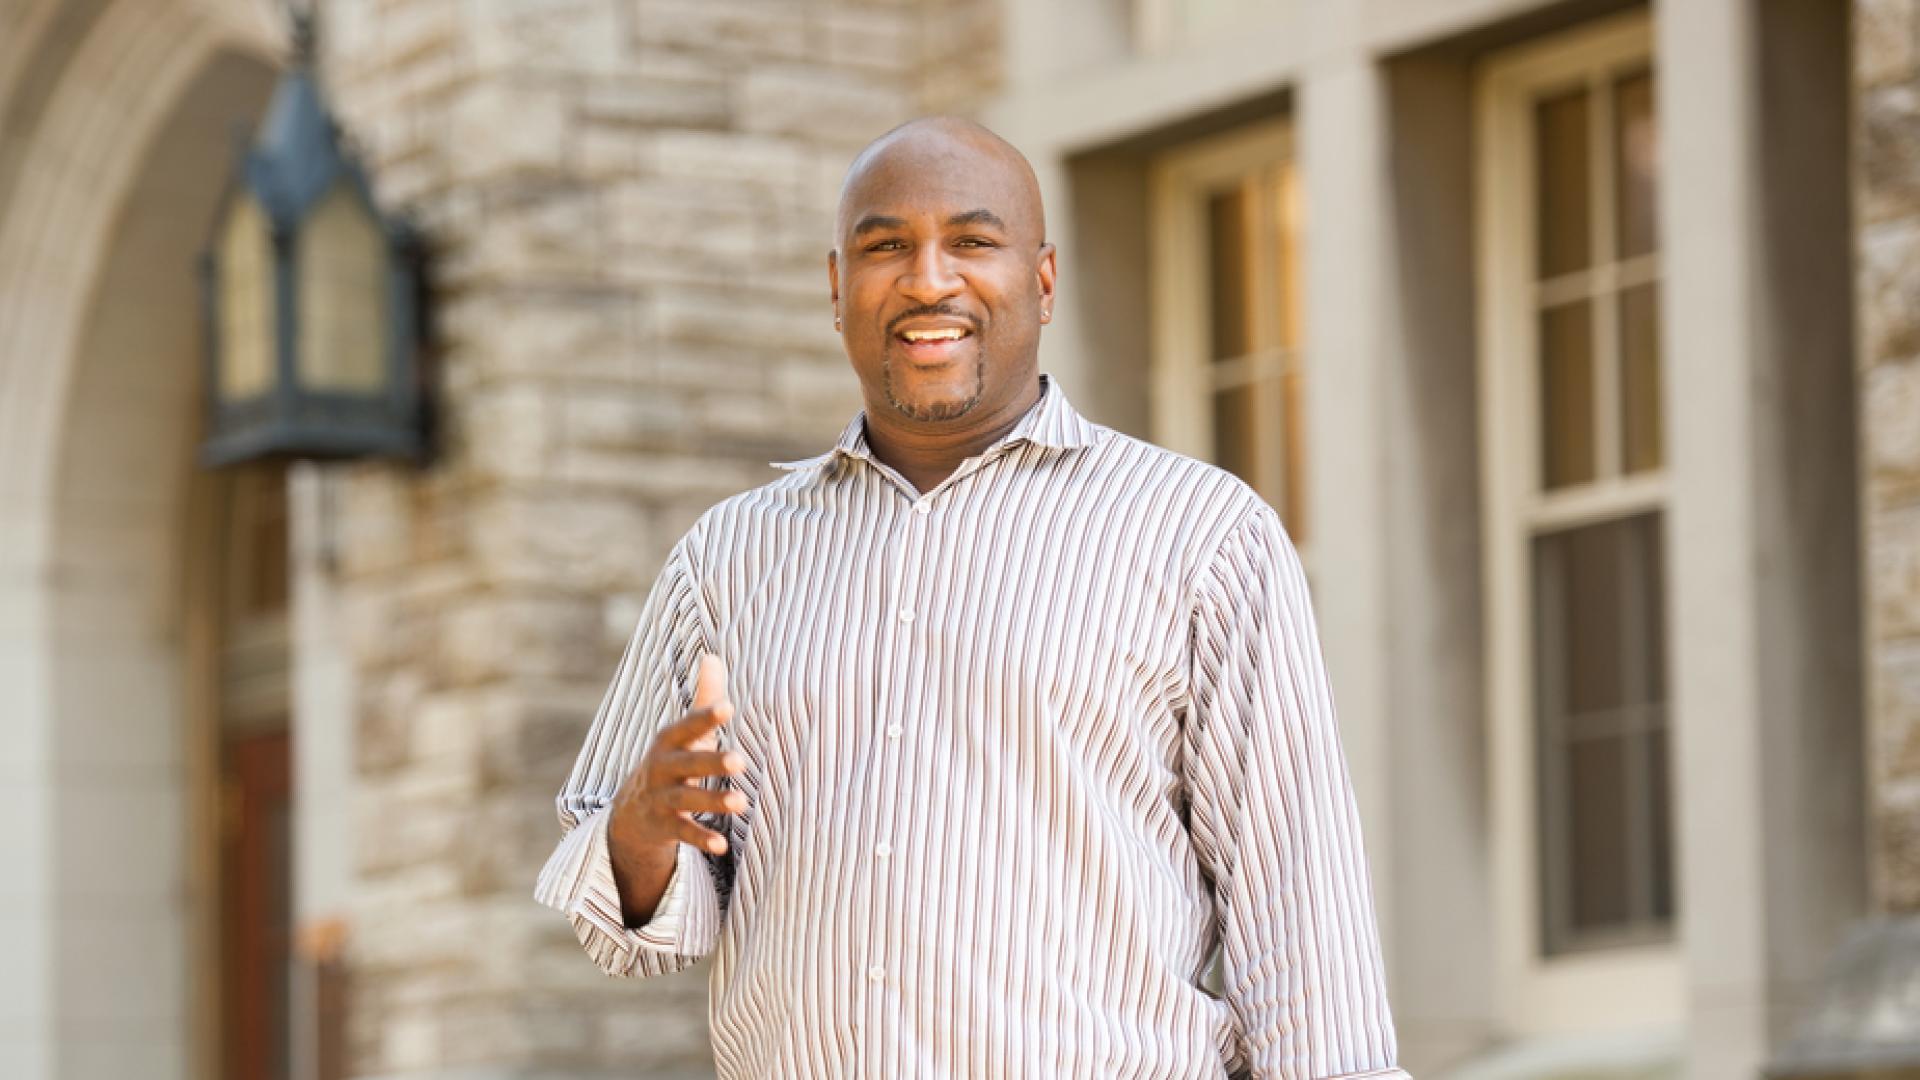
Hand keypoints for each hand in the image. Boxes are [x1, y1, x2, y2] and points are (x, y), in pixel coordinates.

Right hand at [608, 654, 747, 859]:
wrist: (630, 815)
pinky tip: (721, 845)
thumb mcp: (683, 735)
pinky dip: (700, 839)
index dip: (704, 717)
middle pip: (686, 763)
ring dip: (712, 800)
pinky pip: (682, 833)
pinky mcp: (663, 827)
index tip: (727, 707)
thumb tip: (714, 657)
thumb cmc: (671, 765)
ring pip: (686, 799)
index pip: (685, 727)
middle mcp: (661, 769)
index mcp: (668, 743)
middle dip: (711, 761)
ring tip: (741, 802)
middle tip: (740, 760)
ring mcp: (660, 799)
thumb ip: (703, 700)